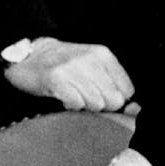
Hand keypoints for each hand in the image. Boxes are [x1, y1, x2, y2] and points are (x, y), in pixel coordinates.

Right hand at [3, 38, 138, 113]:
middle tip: (86, 97)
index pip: (127, 90)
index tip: (102, 97)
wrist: (29, 55)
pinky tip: (64, 97)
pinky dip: (70, 105)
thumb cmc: (64, 65)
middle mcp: (90, 59)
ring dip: (84, 105)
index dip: (117, 100)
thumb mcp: (92, 65)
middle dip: (102, 106)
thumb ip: (113, 83)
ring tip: (74, 95)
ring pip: (96, 104)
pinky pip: (76, 104)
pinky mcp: (56, 79)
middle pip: (113, 100)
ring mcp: (73, 68)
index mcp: (103, 55)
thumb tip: (135, 109)